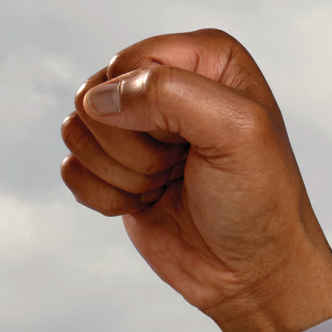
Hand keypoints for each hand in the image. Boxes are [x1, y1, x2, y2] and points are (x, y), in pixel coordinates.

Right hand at [61, 29, 331, 331]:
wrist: (250, 273)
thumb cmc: (259, 202)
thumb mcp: (236, 132)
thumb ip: (170, 93)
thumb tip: (98, 99)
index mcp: (205, 58)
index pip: (128, 61)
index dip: (144, 108)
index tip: (188, 142)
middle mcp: (169, 84)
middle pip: (96, 95)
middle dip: (132, 146)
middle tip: (178, 167)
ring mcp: (139, 128)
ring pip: (77, 130)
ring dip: (121, 172)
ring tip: (166, 184)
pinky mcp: (116, 167)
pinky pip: (72, 169)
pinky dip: (105, 196)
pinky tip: (146, 203)